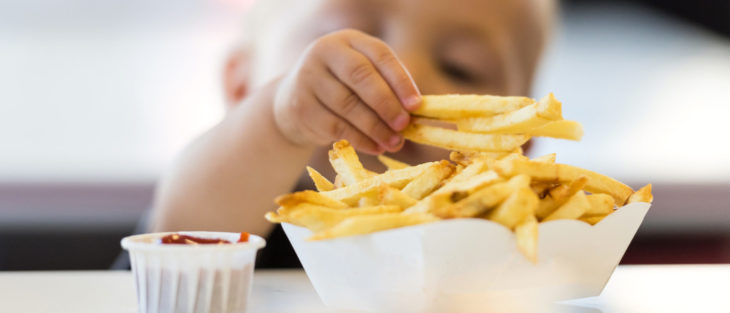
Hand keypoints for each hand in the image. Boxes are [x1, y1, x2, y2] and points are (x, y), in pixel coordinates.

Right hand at [273, 29, 420, 154]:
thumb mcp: (360, 76)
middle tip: (404, 125)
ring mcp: (308, 78)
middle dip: (386, 103)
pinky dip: (360, 139)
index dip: (400, 80)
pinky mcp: (302, 107)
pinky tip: (375, 147)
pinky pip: (335, 126)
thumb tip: (415, 112)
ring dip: (375, 127)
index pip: (379, 54)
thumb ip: (386, 86)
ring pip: (348, 105)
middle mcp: (324, 52)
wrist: (293, 99)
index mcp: (348, 40)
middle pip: (360, 76)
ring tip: (394, 142)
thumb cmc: (341, 86)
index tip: (416, 104)